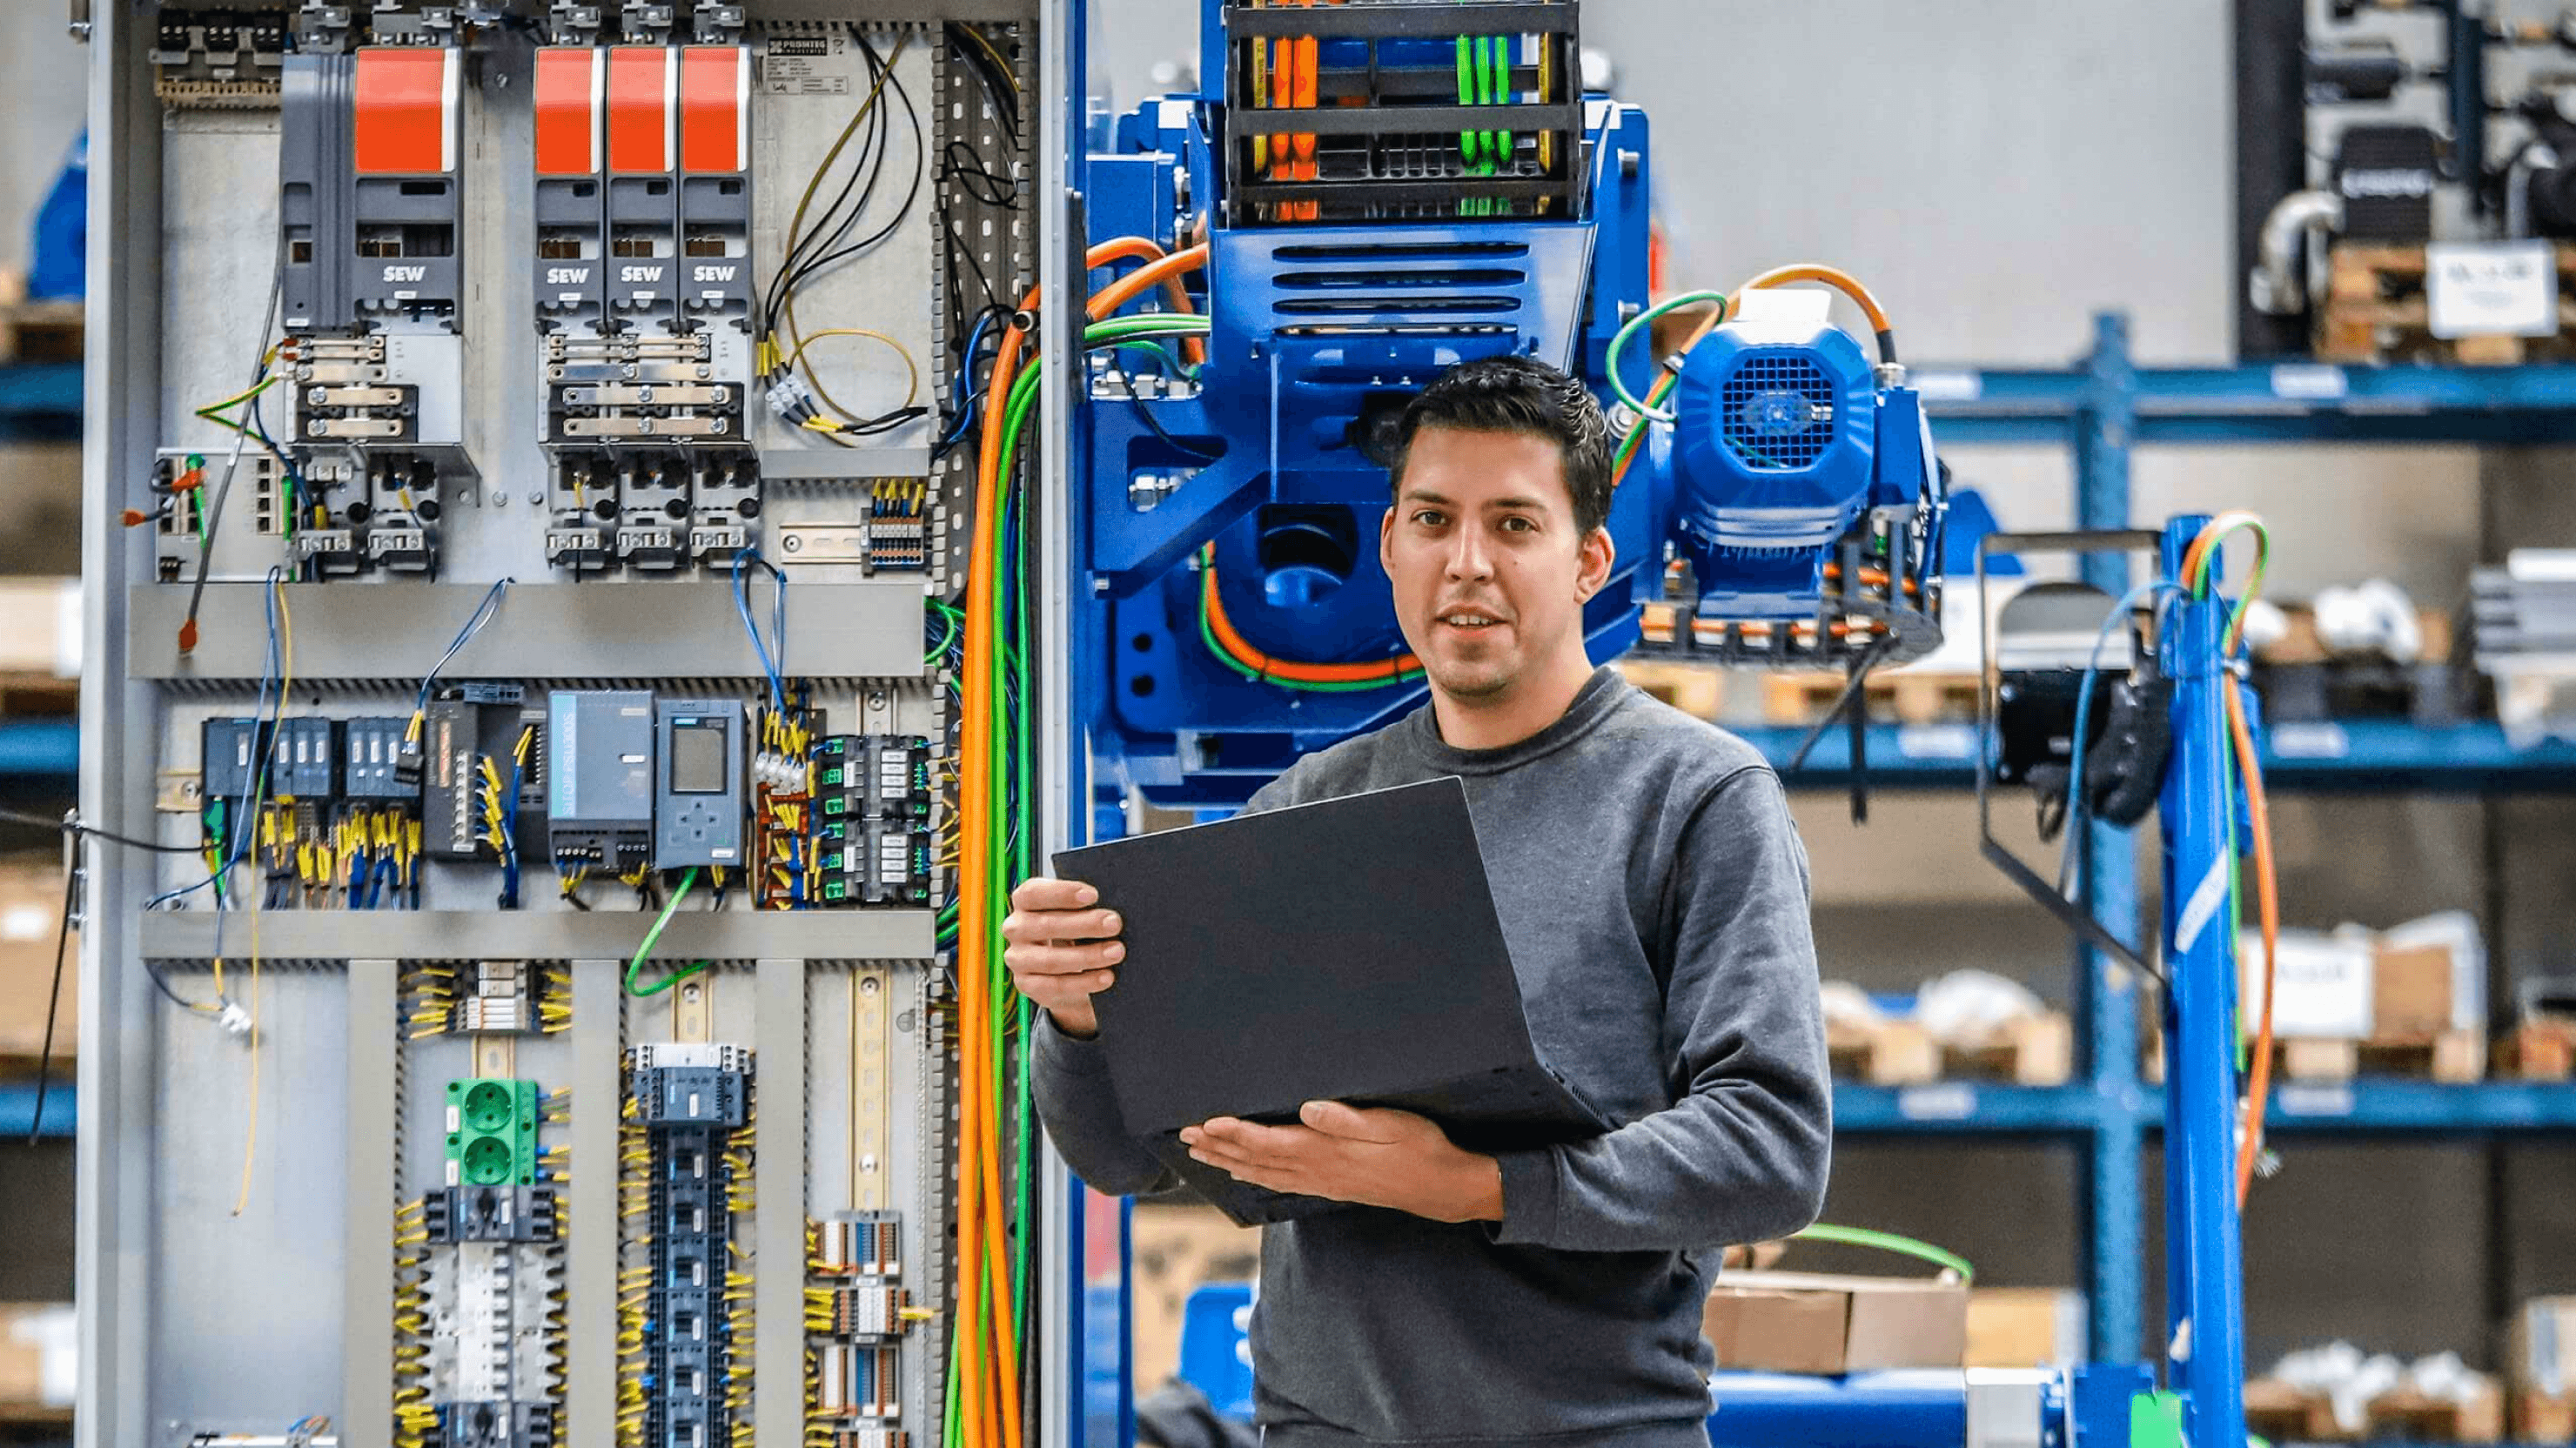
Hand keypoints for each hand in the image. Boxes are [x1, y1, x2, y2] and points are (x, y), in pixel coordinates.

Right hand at [1002, 876, 1123, 1038]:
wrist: (1066, 971)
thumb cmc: (1074, 930)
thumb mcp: (1075, 913)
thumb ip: (1086, 906)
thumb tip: (1111, 910)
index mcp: (1024, 901)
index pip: (1035, 893)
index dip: (1063, 893)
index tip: (1094, 895)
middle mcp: (1016, 928)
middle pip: (1046, 925)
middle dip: (1085, 924)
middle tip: (1114, 923)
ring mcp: (1018, 959)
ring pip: (1051, 960)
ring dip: (1088, 956)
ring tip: (1117, 952)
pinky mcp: (1027, 984)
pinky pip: (1056, 986)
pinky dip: (1084, 982)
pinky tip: (1106, 977)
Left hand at [1180, 1102, 1504, 1224]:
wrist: (1442, 1187)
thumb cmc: (1420, 1147)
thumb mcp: (1392, 1124)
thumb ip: (1348, 1118)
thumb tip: (1308, 1109)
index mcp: (1327, 1151)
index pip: (1268, 1142)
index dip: (1234, 1132)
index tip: (1205, 1122)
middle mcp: (1317, 1170)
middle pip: (1256, 1160)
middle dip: (1219, 1147)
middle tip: (1185, 1138)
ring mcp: (1322, 1182)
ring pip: (1263, 1173)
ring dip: (1230, 1162)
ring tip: (1201, 1153)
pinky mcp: (1330, 1187)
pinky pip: (1281, 1183)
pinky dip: (1255, 1176)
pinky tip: (1244, 1173)